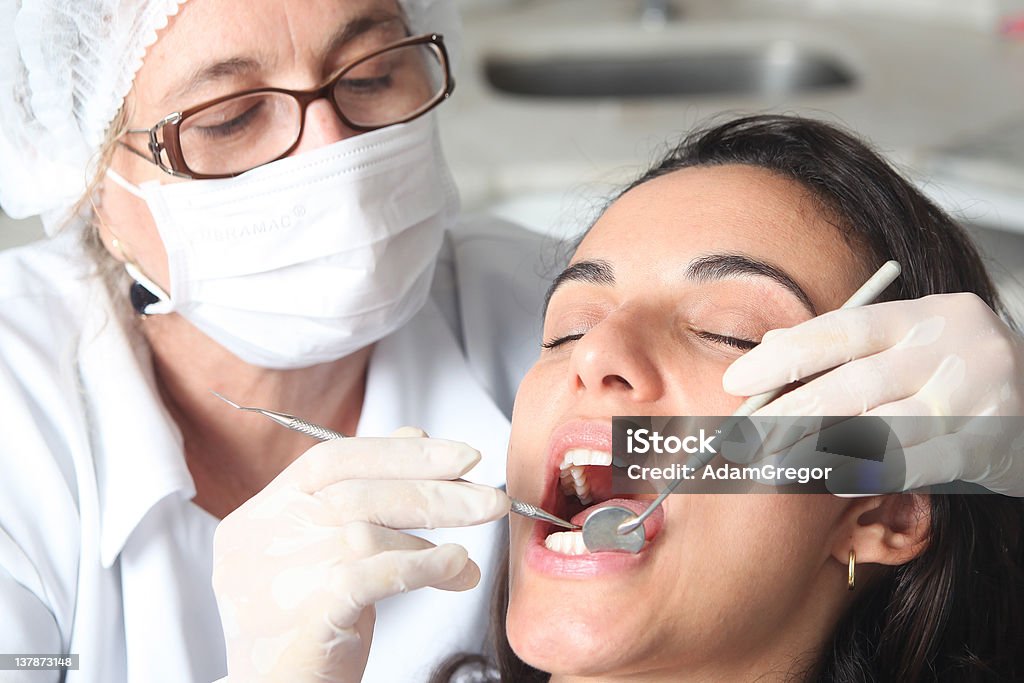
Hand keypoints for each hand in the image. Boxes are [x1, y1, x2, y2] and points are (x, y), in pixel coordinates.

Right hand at [211, 427, 509, 681]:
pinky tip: (456, 568)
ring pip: (365, 528)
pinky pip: (372, 576)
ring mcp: (277, 580)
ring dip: (434, 531)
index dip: (399, 452)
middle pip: (353, 490)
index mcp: (259, 516)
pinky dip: (423, 566)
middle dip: (432, 487)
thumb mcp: (329, 553)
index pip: (329, 460)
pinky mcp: (306, 621)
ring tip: (474, 548)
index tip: (461, 455)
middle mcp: (259, 541)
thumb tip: (415, 436)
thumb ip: (363, 493)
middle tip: (490, 497)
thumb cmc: (309, 626)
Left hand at [722, 293, 1023, 495]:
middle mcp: (953, 349)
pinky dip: (870, 472)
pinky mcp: (989, 443)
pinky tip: (834, 479)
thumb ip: (847, 345)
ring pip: (881, 427)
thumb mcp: (910, 344)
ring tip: (776, 461)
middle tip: (744, 436)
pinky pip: (916, 463)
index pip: (844, 330)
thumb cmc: (957, 372)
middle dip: (790, 413)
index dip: (786, 356)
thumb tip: (768, 345)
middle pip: (854, 384)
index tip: (739, 380)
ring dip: (819, 449)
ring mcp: (975, 397)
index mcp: (927, 315)